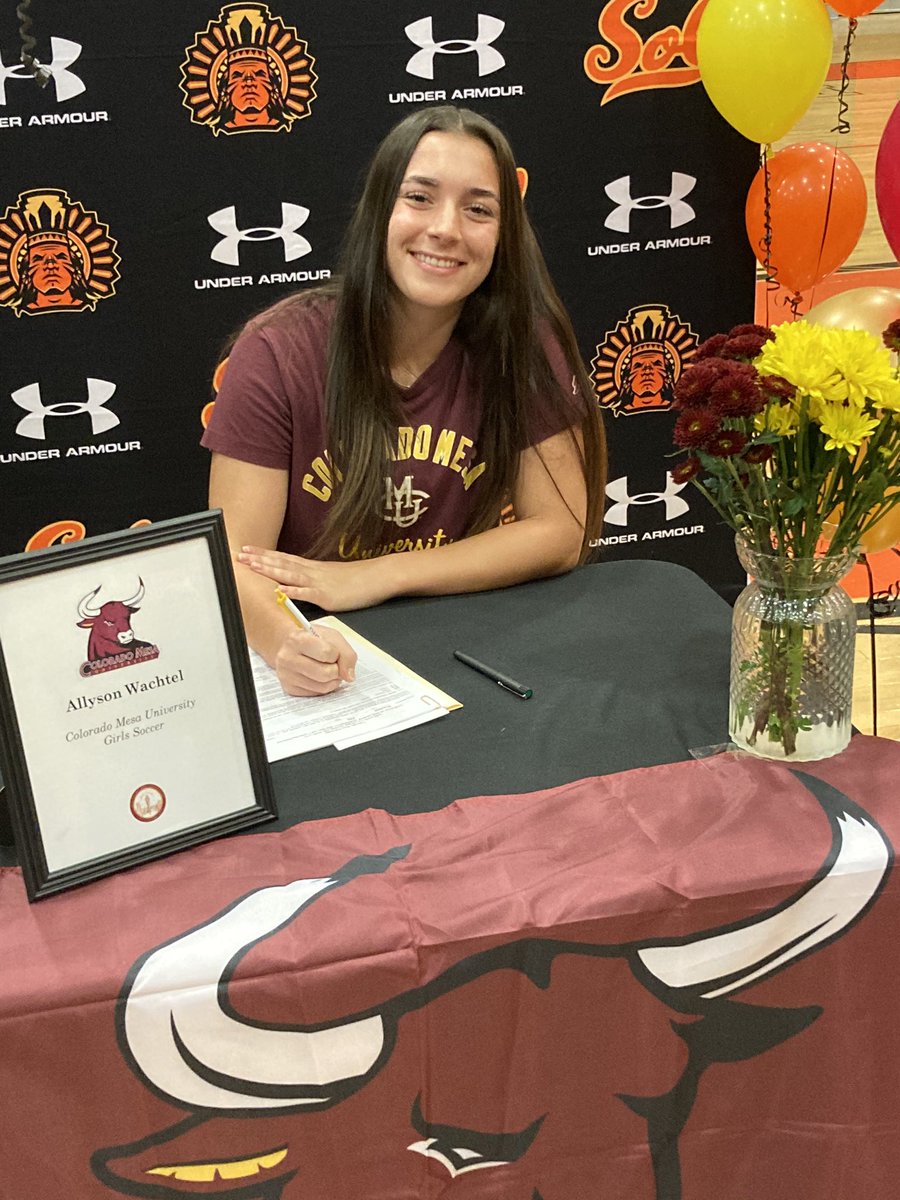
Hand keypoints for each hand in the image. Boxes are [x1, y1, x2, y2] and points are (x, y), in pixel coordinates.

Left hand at [237, 547, 397, 611]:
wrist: (379, 576)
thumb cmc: (359, 579)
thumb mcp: (332, 577)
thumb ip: (315, 580)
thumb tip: (301, 583)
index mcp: (312, 568)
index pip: (283, 558)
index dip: (264, 554)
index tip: (247, 550)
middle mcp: (312, 572)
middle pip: (281, 563)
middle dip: (259, 559)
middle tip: (239, 555)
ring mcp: (319, 582)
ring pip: (290, 574)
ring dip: (270, 570)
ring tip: (252, 566)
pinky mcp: (328, 596)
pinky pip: (308, 593)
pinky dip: (293, 591)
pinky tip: (280, 590)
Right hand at [274, 624, 356, 696]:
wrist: (293, 646)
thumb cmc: (314, 640)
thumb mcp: (332, 637)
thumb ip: (346, 654)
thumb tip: (349, 677)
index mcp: (297, 640)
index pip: (327, 653)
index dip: (336, 654)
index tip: (332, 651)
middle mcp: (287, 658)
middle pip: (325, 673)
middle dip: (336, 670)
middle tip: (332, 663)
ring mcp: (286, 675)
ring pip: (323, 686)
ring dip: (333, 680)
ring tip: (328, 670)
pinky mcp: (290, 689)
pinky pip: (317, 694)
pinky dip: (325, 687)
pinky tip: (319, 677)